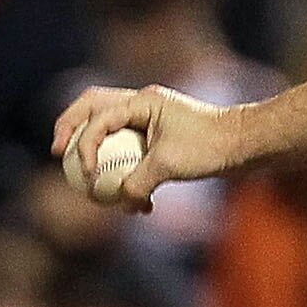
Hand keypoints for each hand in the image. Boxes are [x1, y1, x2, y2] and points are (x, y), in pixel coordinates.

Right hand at [51, 85, 240, 212]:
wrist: (247, 145)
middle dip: (71, 129)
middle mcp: (143, 105)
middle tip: (59, 154)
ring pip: (110, 130)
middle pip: (91, 107)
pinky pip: (132, 152)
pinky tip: (141, 205)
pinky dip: (129, 175)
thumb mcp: (171, 165)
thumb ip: (139, 182)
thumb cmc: (213, 147)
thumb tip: (122, 202)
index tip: (88, 175)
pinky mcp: (161, 139)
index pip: (98, 119)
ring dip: (98, 153)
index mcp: (143, 102)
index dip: (85, 146)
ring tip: (92, 182)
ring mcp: (151, 119)